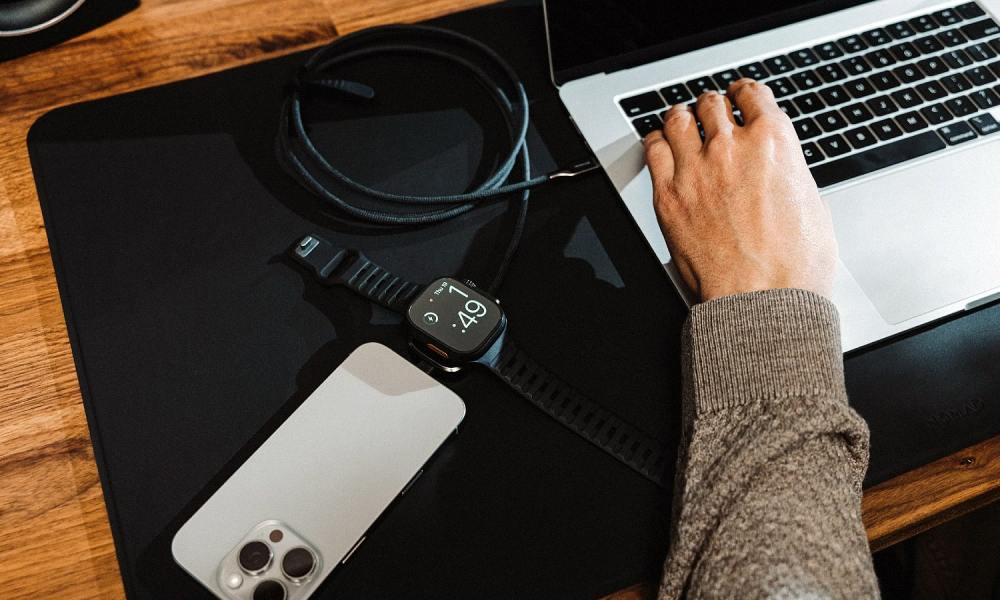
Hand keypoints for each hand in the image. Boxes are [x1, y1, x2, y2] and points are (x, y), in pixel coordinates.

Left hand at [643, 79, 837, 301]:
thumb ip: (790, 175)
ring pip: (678, 119)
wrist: (762, 299)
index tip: (740, 96)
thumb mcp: (813, 205)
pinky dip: (656, 140)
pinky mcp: (668, 195)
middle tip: (712, 113)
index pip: (752, 95)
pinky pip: (653, 149)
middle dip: (713, 106)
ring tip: (682, 121)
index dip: (744, 93)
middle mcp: (731, 147)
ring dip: (682, 116)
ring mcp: (695, 170)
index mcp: (774, 142)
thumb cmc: (793, 266)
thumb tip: (782, 173)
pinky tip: (660, 144)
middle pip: (712, 104)